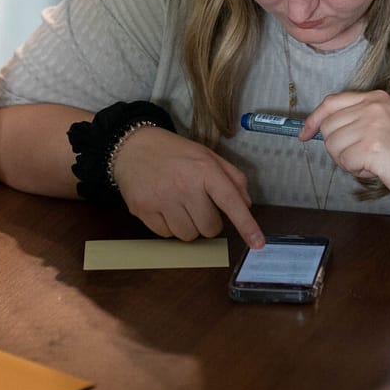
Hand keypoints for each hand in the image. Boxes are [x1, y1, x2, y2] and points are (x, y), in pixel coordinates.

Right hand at [112, 126, 264, 247]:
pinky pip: (167, 235)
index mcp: (204, 169)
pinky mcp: (143, 210)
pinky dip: (169, 226)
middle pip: (210, 228)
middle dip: (208, 221)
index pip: (231, 201)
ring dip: (188, 226)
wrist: (132, 146)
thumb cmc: (174, 152)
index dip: (247, 225)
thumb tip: (246, 204)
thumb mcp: (207, 155)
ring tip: (178, 204)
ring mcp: (162, 199)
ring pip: (188, 236)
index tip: (258, 243)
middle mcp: (184, 185)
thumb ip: (231, 177)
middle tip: (197, 203)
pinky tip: (163, 206)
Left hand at [302, 90, 389, 207]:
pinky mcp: (371, 148)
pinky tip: (378, 169)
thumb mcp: (386, 123)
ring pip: (333, 146)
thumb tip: (323, 130)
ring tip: (374, 162)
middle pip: (328, 128)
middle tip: (363, 156)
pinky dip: (358, 171)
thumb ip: (359, 120)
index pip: (331, 102)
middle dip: (338, 148)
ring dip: (349, 161)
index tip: (305, 134)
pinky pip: (345, 162)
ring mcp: (372, 126)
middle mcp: (373, 107)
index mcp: (376, 98)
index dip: (314, 119)